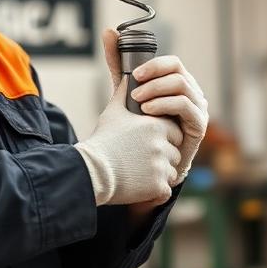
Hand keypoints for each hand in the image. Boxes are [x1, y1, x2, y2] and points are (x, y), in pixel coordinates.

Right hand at [74, 78, 182, 205]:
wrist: (92, 170)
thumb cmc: (103, 140)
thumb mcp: (113, 112)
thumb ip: (124, 93)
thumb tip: (127, 77)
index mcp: (156, 125)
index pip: (174, 132)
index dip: (161, 139)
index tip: (144, 144)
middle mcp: (162, 144)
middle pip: (174, 153)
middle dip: (162, 157)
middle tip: (139, 159)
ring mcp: (162, 166)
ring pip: (171, 172)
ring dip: (159, 175)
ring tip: (137, 172)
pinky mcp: (159, 186)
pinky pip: (164, 190)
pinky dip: (154, 190)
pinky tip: (137, 184)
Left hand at [102, 28, 208, 185]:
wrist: (150, 160)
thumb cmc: (141, 124)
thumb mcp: (127, 91)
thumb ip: (119, 64)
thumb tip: (108, 32)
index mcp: (177, 81)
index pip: (173, 62)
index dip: (154, 65)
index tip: (135, 74)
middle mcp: (192, 91)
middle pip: (178, 71)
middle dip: (154, 77)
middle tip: (134, 89)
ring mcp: (198, 107)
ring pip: (182, 86)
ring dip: (157, 91)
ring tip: (138, 102)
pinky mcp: (199, 124)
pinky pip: (186, 106)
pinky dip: (165, 105)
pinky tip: (148, 112)